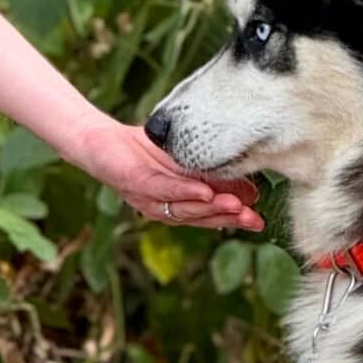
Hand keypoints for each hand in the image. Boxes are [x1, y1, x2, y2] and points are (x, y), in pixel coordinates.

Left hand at [72, 116, 263, 232]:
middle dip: (228, 218)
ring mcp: (149, 198)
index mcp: (178, 205)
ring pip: (185, 206)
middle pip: (200, 216)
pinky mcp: (135, 182)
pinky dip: (184, 191)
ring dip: (211, 207)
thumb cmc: (145, 152)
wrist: (102, 141)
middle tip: (253, 218)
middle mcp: (165, 208)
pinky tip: (204, 191)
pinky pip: (163, 188)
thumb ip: (213, 178)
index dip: (234, 220)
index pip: (209, 217)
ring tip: (236, 205)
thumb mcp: (187, 164)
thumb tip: (251, 190)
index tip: (260, 221)